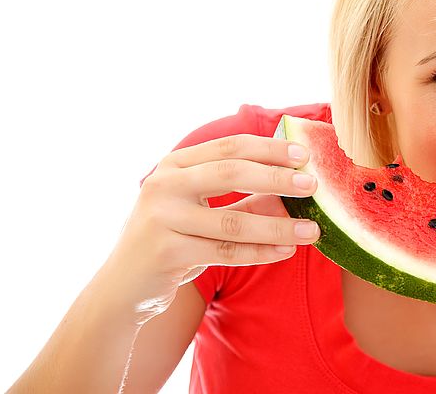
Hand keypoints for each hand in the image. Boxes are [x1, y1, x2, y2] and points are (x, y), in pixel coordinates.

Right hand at [104, 134, 321, 324]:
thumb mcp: (204, 211)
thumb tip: (295, 186)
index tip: (304, 153)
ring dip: (278, 226)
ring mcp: (161, 217)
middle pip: (231, 172)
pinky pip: (225, 252)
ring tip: (312, 230)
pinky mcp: (166, 252)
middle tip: (312, 184)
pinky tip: (287, 251)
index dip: (269, 148)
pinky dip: (260, 252)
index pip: (230, 147)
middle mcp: (164, 184)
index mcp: (175, 164)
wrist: (123, 287)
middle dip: (277, 177)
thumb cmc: (172, 240)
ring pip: (233, 221)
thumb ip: (245, 197)